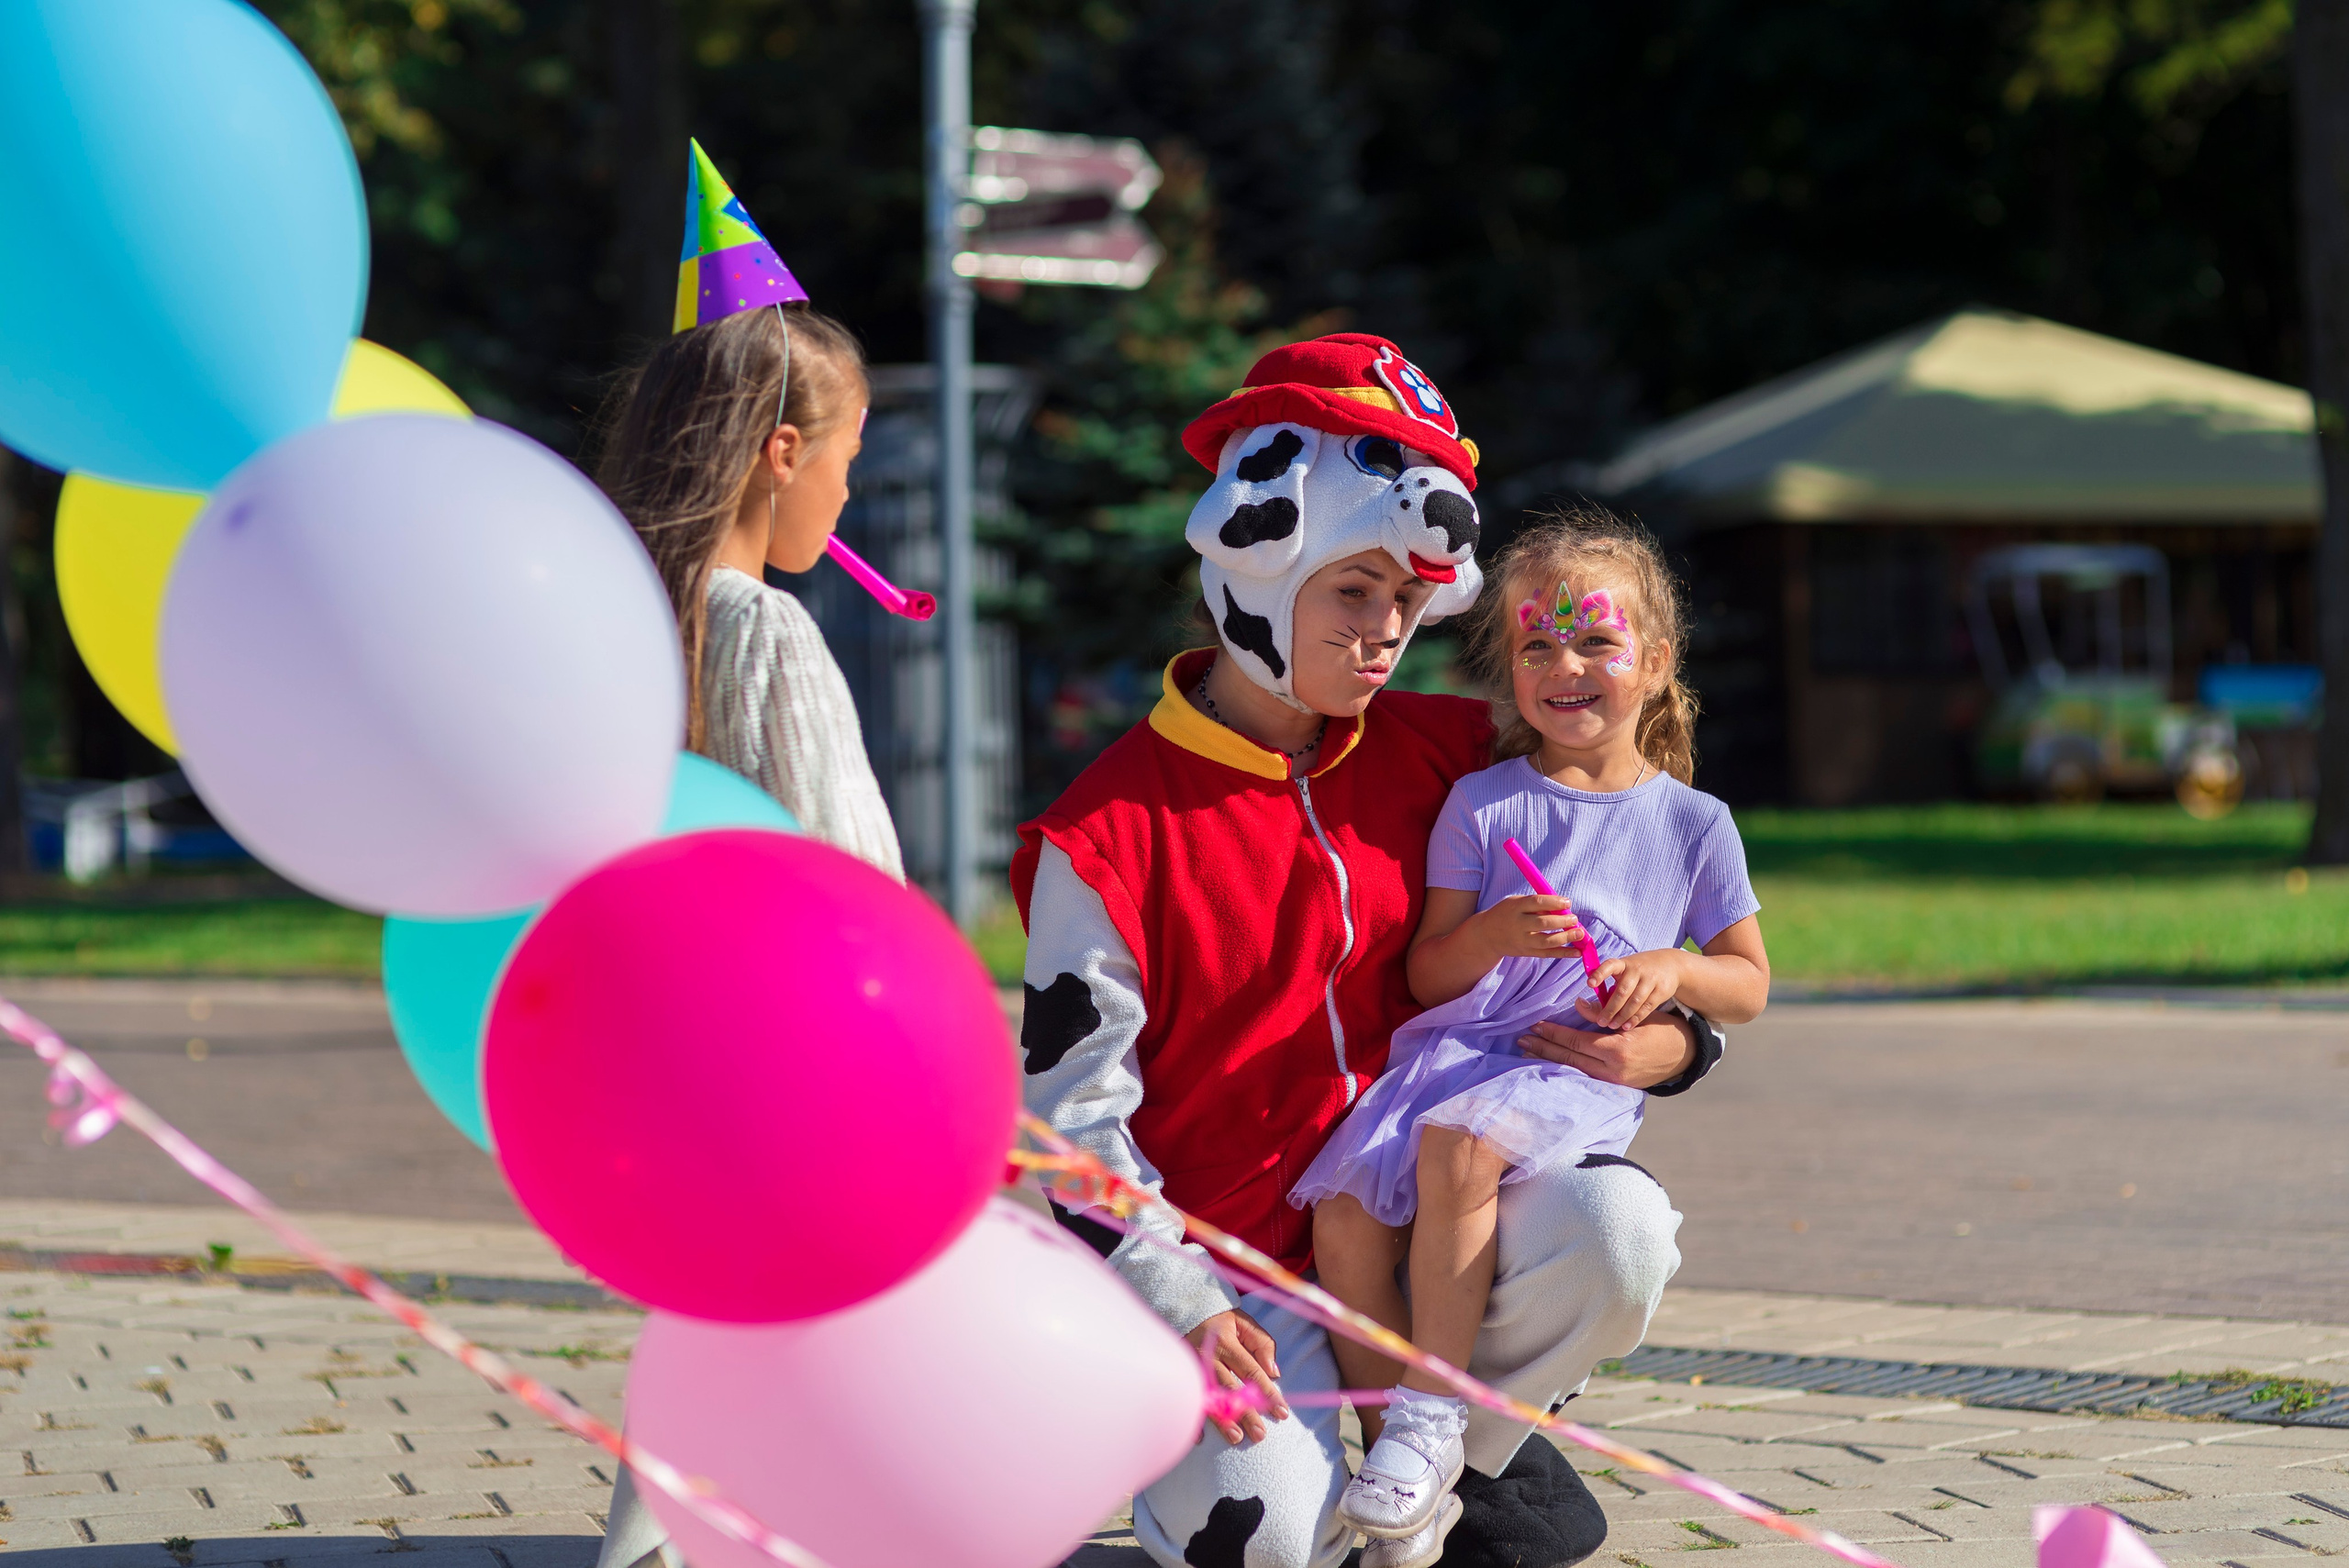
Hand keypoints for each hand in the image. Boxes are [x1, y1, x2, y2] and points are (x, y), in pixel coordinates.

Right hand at [1187, 1309, 1288, 1442]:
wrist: (1187, 1313)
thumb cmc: (1222, 1321)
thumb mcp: (1245, 1323)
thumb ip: (1262, 1344)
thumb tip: (1274, 1372)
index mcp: (1226, 1343)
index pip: (1251, 1372)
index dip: (1267, 1393)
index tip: (1282, 1413)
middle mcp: (1208, 1357)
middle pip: (1230, 1389)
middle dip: (1246, 1413)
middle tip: (1260, 1435)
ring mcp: (1192, 1368)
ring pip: (1209, 1398)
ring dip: (1221, 1420)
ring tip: (1236, 1438)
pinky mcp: (1182, 1376)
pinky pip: (1187, 1400)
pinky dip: (1192, 1419)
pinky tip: (1200, 1439)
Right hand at [1472, 894, 1586, 961]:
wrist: (1487, 936)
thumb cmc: (1506, 914)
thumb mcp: (1515, 902)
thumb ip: (1536, 904)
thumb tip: (1562, 907)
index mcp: (1515, 907)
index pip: (1537, 902)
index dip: (1554, 902)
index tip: (1567, 902)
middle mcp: (1518, 925)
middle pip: (1543, 923)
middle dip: (1562, 921)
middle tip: (1574, 919)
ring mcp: (1522, 941)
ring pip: (1546, 941)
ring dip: (1565, 938)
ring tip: (1579, 933)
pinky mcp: (1527, 952)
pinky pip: (1547, 954)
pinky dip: (1563, 954)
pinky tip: (1577, 952)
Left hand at [1518, 1006, 1696, 1087]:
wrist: (1687, 1053)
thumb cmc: (1661, 1029)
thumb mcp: (1634, 1017)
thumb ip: (1605, 1014)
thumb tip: (1578, 1006)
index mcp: (1617, 1050)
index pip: (1575, 1041)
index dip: (1553, 1034)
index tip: (1535, 1026)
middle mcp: (1613, 1070)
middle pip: (1569, 1059)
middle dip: (1544, 1049)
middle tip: (1522, 1041)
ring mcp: (1614, 1082)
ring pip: (1575, 1070)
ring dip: (1551, 1060)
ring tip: (1531, 1052)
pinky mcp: (1616, 1087)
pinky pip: (1586, 1077)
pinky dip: (1568, 1069)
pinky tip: (1554, 1063)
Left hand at [1581, 948, 1686, 1028]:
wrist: (1671, 965)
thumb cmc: (1639, 971)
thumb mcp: (1625, 971)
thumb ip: (1610, 985)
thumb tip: (1587, 1004)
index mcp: (1624, 963)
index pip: (1610, 965)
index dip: (1599, 974)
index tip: (1589, 984)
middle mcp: (1637, 970)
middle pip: (1622, 991)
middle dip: (1610, 1008)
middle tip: (1601, 1022)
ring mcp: (1650, 980)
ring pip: (1634, 1001)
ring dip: (1622, 1016)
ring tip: (1613, 1026)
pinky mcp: (1661, 990)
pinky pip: (1646, 1007)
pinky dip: (1636, 1018)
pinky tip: (1627, 1026)